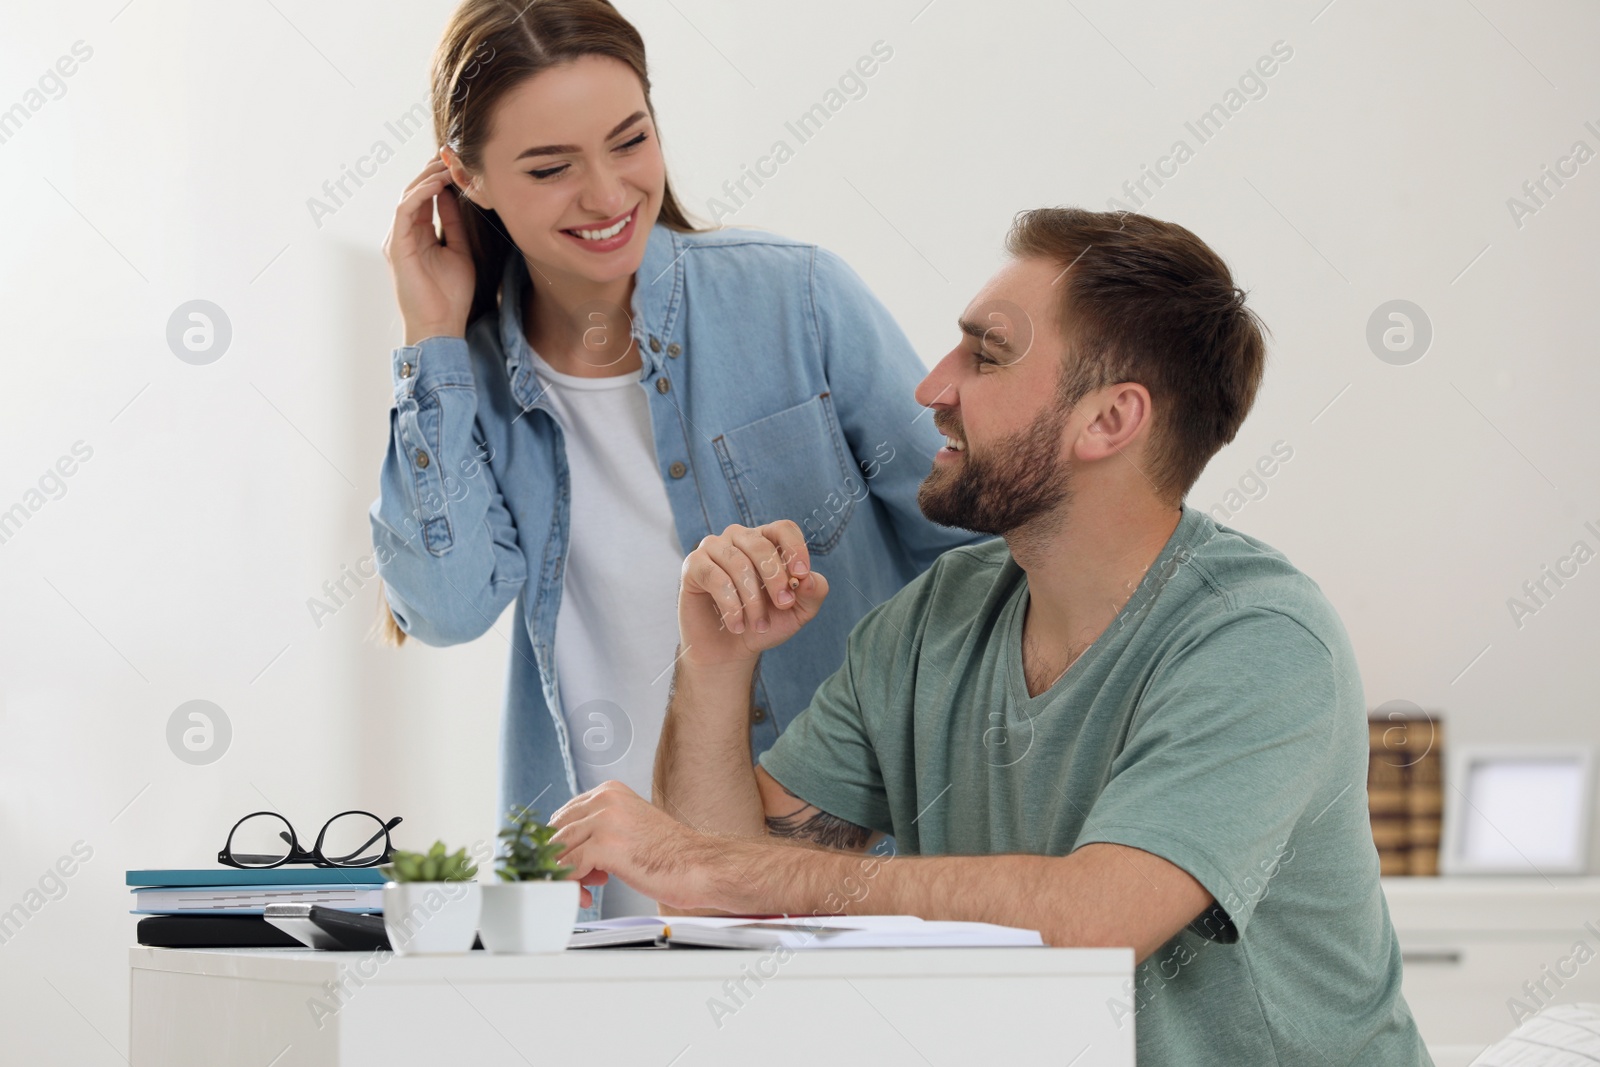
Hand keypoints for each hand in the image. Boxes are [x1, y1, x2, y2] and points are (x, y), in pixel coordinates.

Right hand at [383, 155, 475, 345]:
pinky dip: (420, 194)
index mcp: (418, 235)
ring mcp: (398, 239)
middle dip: (433, 171)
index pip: (425, 198)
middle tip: (453, 156)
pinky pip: (404, 210)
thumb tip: (454, 196)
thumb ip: (454, 224)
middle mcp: (404, 234)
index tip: (458, 164)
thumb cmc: (450, 296)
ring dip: (428, 177)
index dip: (440, 178)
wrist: (440, 326)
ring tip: (448, 165)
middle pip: (414, 192)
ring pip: (408, 196)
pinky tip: (438, 184)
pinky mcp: (397, 246)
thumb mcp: (459, 251)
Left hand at [549, 781, 725, 910]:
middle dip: (561, 861)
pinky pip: (568, 867)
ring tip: (585, 891)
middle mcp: (605, 799)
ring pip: (559, 850)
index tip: (572, 865)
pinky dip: (571, 886)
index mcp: (610, 791)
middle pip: (557, 832)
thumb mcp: (629, 828)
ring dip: (564, 877)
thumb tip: (569, 850)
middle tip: (579, 881)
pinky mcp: (605, 845)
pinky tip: (587, 897)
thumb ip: (599, 830)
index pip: (564, 816)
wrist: (699, 865)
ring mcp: (604, 820)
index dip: (563, 845)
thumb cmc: (669, 854)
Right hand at [678, 521, 828, 668]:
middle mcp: (739, 538)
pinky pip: (714, 577)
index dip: (795, 548)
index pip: (783, 528)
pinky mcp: (693, 566)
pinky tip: (736, 625)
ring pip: (738, 563)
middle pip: (761, 544)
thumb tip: (809, 578)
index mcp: (767, 541)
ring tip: (759, 625)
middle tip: (784, 605)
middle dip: (775, 578)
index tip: (801, 575)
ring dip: (753, 599)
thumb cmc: (764, 624)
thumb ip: (812, 592)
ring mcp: (713, 549)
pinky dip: (730, 604)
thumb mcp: (797, 612)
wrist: (729, 650)